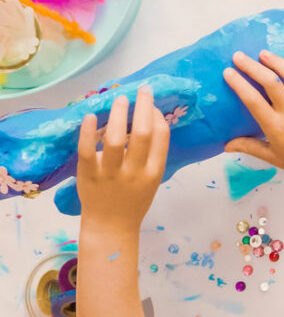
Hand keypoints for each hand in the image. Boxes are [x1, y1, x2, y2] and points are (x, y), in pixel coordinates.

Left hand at [76, 86, 169, 230]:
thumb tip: (147, 121)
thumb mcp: (152, 180)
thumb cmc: (134, 201)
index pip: (161, 137)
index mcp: (154, 172)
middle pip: (143, 133)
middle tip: (143, 90)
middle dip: (144, 107)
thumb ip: (151, 156)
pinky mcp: (89, 176)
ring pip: (116, 139)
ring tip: (120, 99)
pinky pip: (88, 151)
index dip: (157, 116)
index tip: (152, 104)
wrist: (112, 227)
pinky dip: (88, 132)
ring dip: (119, 115)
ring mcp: (112, 174)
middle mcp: (136, 172)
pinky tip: (91, 116)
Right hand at [223, 44, 283, 181]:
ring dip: (277, 62)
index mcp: (275, 127)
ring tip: (263, 53)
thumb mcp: (271, 156)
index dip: (239, 85)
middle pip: (271, 83)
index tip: (227, 72)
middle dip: (253, 67)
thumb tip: (225, 145)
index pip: (253, 101)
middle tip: (238, 56)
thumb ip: (248, 147)